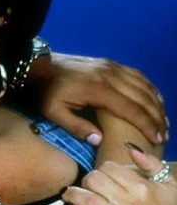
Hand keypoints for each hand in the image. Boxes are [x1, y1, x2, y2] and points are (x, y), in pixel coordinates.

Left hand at [28, 53, 166, 145]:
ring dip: (156, 104)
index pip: (130, 109)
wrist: (40, 65)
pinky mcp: (110, 63)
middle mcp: (110, 75)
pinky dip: (149, 88)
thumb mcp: (53, 112)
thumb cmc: (46, 92)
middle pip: (142, 97)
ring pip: (143, 85)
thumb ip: (76, 127)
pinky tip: (154, 100)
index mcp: (98, 89)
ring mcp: (112, 67)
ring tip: (163, 122)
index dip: (146, 125)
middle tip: (164, 135)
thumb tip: (100, 141)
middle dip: (156, 117)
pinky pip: (137, 75)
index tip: (157, 139)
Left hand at [63, 145, 176, 204]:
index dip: (100, 171)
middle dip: (85, 181)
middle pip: (95, 181)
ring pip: (88, 202)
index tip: (100, 178)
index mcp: (144, 188)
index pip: (108, 168)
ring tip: (68, 195)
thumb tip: (129, 147)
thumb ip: (152, 164)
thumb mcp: (170, 187)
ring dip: (72, 195)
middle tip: (84, 187)